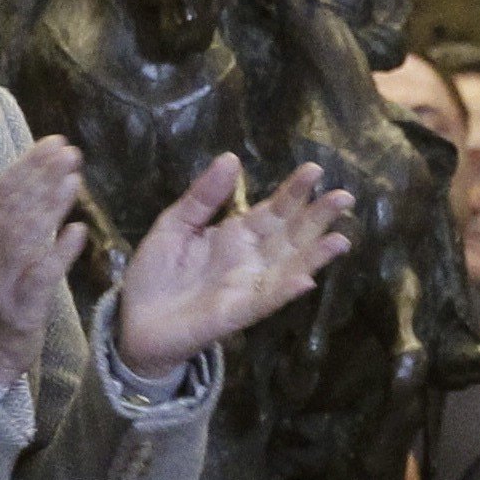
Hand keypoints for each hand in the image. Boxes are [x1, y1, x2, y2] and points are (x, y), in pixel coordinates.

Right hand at [0, 137, 87, 388]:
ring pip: (25, 238)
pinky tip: (78, 233)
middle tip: (68, 153)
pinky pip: (41, 277)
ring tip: (73, 181)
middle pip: (12, 210)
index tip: (52, 142)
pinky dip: (59, 254)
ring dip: (49, 207)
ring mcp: (2, 281)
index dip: (25, 165)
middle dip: (41, 178)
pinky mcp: (23, 307)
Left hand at [117, 156, 353, 376]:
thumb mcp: (175, 224)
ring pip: (289, 268)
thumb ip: (203, 195)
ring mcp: (248, 287)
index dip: (294, 191)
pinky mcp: (236, 313)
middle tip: (345, 196)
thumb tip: (231, 158)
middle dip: (318, 218)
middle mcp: (252, 260)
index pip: (274, 210)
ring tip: (341, 239)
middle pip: (292, 236)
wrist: (134, 321)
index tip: (315, 170)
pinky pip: (265, 301)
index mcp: (237, 235)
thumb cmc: (156, 274)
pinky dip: (285, 291)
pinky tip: (306, 280)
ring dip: (315, 256)